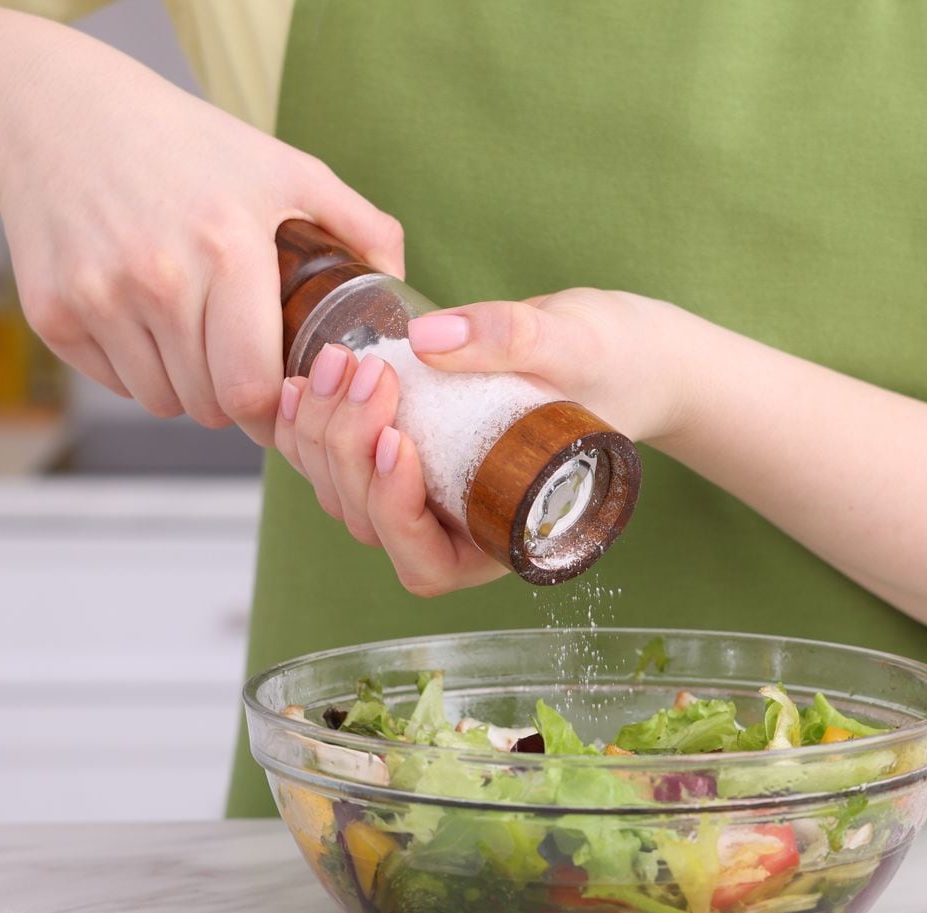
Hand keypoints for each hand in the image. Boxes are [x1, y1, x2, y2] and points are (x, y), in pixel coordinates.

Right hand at [0, 58, 402, 445]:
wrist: (64, 118)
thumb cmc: (187, 147)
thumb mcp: (283, 168)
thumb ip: (358, 224)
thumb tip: (402, 284)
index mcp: (227, 247)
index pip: (253, 386)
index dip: (275, 406)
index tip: (287, 393)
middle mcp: (157, 277)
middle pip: (210, 404)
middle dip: (235, 397)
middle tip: (244, 361)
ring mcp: (98, 298)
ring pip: (162, 401)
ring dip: (187, 386)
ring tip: (197, 335)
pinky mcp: (52, 314)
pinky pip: (116, 384)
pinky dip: (137, 369)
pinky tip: (146, 320)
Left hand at [271, 288, 695, 596]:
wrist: (622, 350)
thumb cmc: (619, 362)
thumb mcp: (577, 344)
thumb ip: (511, 337)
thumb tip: (429, 339)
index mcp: (504, 535)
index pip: (428, 560)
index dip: (396, 512)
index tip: (399, 440)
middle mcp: (458, 528)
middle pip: (370, 522)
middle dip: (350, 451)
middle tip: (366, 372)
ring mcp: (425, 495)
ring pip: (343, 494)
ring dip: (323, 435)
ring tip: (337, 362)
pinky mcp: (405, 455)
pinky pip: (338, 460)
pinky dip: (312, 425)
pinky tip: (304, 379)